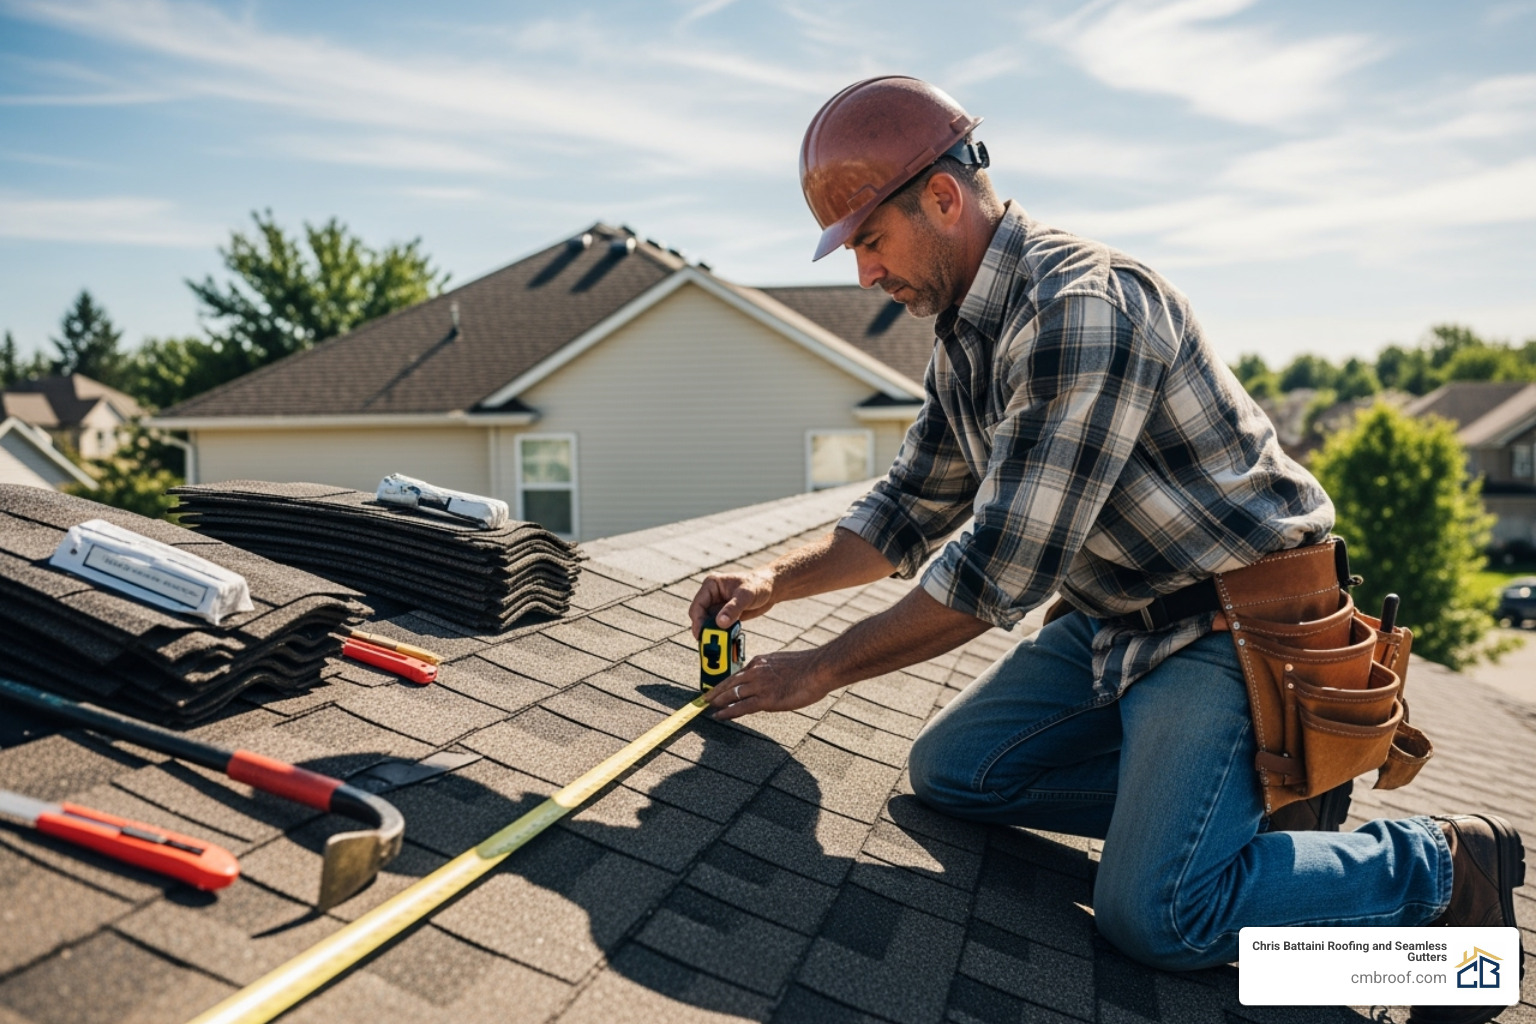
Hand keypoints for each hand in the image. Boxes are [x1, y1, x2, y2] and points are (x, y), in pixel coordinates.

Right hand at [689, 569, 775, 637]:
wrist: (771, 588)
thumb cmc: (758, 585)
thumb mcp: (746, 596)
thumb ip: (733, 609)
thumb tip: (720, 623)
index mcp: (711, 585)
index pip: (698, 605)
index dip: (698, 621)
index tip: (701, 634)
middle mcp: (711, 595)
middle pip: (701, 616)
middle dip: (704, 629)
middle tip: (710, 643)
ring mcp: (717, 606)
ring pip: (709, 623)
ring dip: (713, 633)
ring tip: (719, 644)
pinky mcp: (725, 615)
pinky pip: (719, 627)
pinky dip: (721, 634)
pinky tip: (727, 641)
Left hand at [703, 649, 831, 720]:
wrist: (819, 668)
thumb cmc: (808, 667)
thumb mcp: (783, 663)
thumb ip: (771, 671)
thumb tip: (769, 680)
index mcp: (760, 662)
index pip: (737, 674)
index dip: (725, 683)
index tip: (718, 688)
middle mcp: (755, 672)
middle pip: (729, 683)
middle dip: (714, 692)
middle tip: (704, 699)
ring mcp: (759, 685)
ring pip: (731, 695)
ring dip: (718, 702)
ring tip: (708, 708)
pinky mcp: (765, 699)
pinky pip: (740, 707)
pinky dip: (727, 712)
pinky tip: (719, 716)